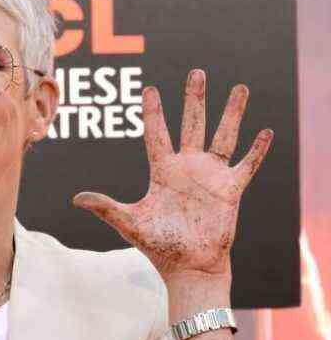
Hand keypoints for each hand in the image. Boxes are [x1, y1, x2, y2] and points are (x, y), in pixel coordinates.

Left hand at [72, 69, 272, 279]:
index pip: (156, 134)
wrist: (188, 267)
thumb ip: (105, 207)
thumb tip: (75, 198)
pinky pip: (246, 165)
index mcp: (162, 171)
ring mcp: (210, 177)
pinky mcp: (230, 190)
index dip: (153, 112)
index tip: (149, 89)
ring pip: (223, 136)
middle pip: (192, 124)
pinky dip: (257, 150)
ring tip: (240, 87)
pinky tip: (265, 131)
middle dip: (194, 99)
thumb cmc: (158, 246)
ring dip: (232, 113)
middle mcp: (187, 167)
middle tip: (197, 73)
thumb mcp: (129, 222)